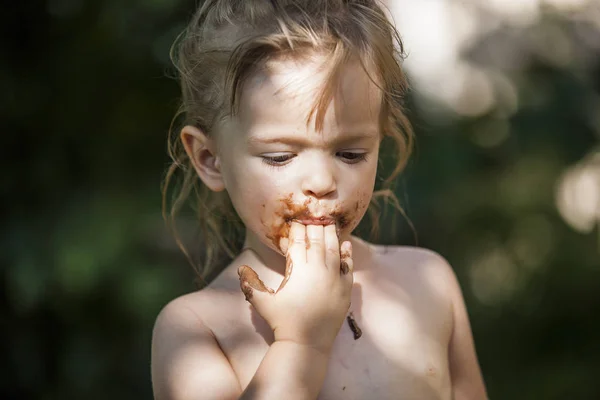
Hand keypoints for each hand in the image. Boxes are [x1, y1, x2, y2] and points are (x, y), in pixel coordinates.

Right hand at [238, 222, 353, 352]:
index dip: (297, 229)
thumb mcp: (262, 303)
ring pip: (333, 249)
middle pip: (317, 240)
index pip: (298, 241)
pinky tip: (346, 244)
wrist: (306, 343)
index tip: (297, 221)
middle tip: (314, 217)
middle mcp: (317, 268)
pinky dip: (347, 254)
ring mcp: (333, 277)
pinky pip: (348, 267)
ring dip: (331, 235)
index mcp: (298, 268)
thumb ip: (251, 284)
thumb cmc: (282, 322)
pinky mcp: (345, 289)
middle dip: (315, 226)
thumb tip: (240, 269)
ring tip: (329, 224)